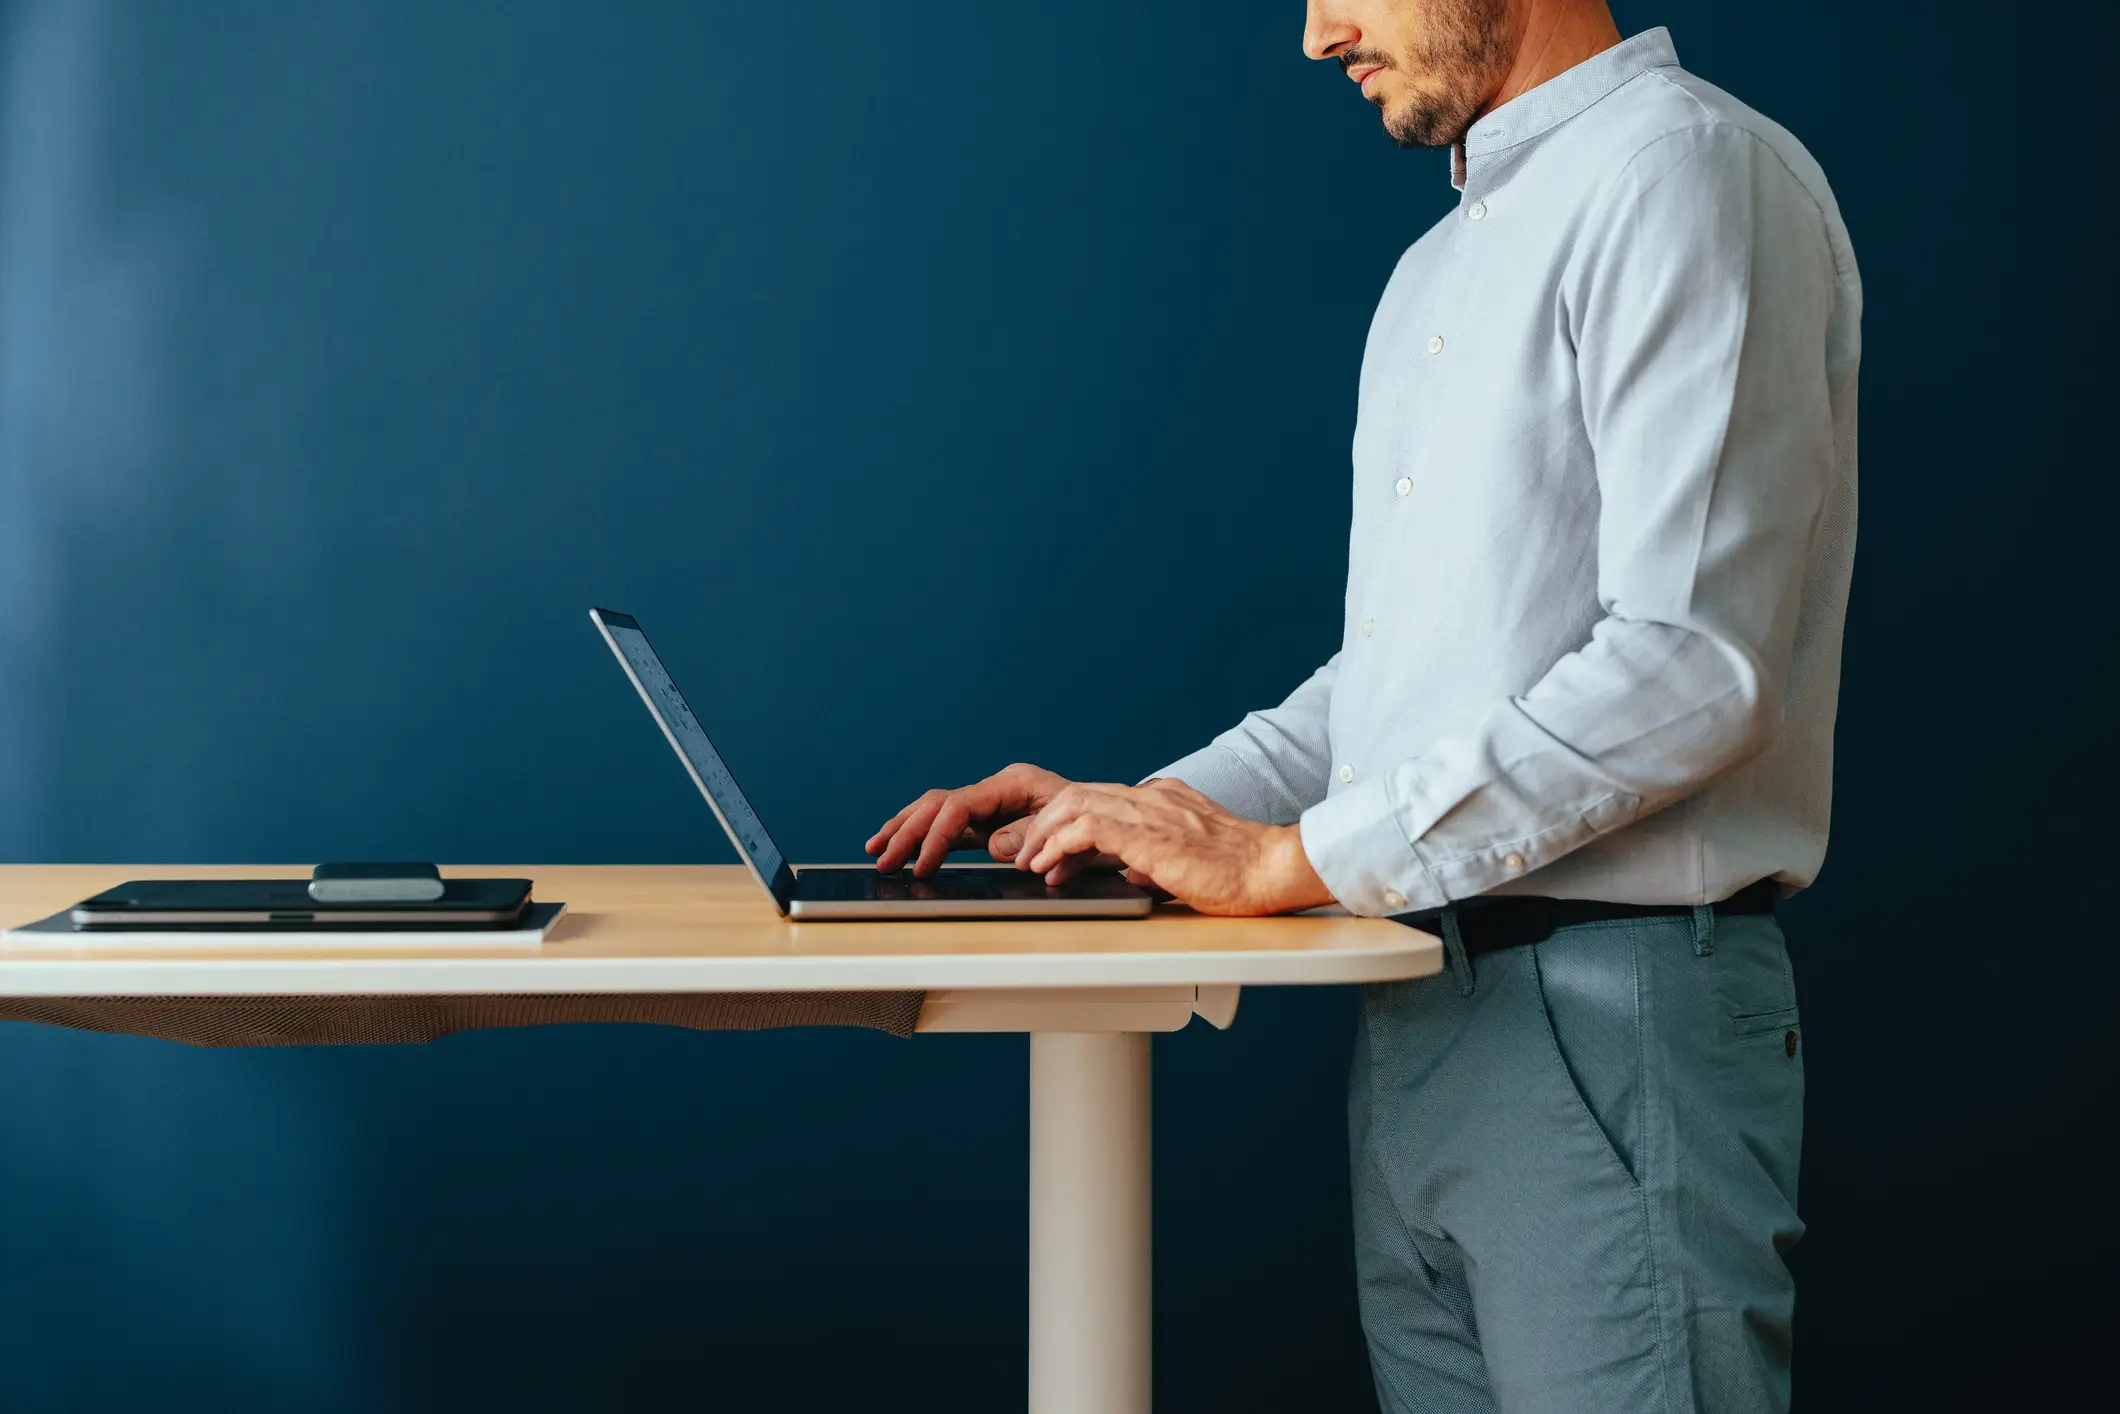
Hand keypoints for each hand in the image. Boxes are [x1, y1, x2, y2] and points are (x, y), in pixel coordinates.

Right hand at [866, 762, 1118, 875]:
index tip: (921, 865)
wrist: (1116, 823)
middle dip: (907, 831)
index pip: (960, 806)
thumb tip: (992, 845)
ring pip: (936, 808)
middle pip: (939, 803)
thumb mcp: (1070, 833)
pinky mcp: (990, 819)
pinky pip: (947, 822)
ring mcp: (992, 802)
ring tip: (876, 850)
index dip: (936, 836)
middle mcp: (998, 787)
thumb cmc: (1097, 826)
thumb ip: (1028, 836)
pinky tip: (900, 845)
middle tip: (883, 860)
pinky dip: (922, 834)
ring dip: (905, 829)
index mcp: (1015, 783)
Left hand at [1012, 778, 1335, 915]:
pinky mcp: (1149, 834)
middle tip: (1027, 856)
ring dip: (1043, 834)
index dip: (1064, 825)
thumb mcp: (1187, 858)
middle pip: (1078, 794)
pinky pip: (1087, 827)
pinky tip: (1051, 865)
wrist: (1271, 869)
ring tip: (1031, 863)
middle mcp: (1153, 797)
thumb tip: (1129, 870)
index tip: (1049, 854)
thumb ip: (1155, 856)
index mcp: (1163, 798)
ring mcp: (1150, 811)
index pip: (1098, 799)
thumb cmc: (1239, 872)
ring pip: (1074, 803)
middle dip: (1043, 825)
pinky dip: (1059, 844)